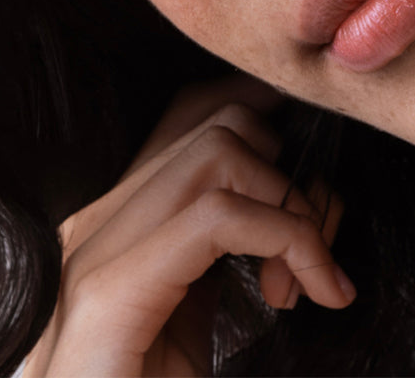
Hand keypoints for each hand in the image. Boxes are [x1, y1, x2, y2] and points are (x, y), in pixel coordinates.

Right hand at [24, 74, 352, 376]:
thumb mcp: (213, 303)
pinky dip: (293, 240)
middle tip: (307, 257)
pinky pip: (221, 215)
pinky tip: (314, 293)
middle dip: (289, 174)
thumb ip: (242, 245)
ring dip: (290, 208)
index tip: (313, 187)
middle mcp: (100, 218)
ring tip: (297, 284)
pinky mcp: (109, 289)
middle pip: (222, 121)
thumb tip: (318, 196)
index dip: (270, 120)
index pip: (197, 111)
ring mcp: (95, 248)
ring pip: (222, 150)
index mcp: (122, 217)